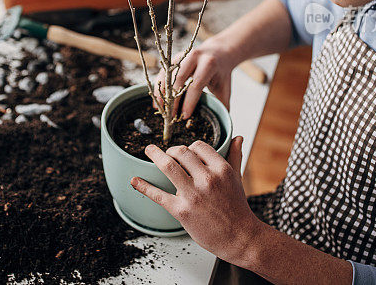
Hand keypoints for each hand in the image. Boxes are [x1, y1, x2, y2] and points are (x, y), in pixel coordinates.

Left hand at [130, 137, 261, 267]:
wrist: (240, 238)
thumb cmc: (237, 208)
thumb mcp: (237, 179)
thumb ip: (235, 156)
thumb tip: (237, 137)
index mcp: (221, 169)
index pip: (199, 146)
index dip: (190, 147)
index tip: (186, 152)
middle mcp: (207, 179)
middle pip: (181, 152)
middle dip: (172, 150)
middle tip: (168, 153)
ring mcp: (193, 195)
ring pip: (168, 166)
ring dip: (155, 155)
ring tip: (149, 151)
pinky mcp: (181, 211)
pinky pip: (158, 195)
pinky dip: (143, 186)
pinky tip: (135, 180)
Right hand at [154, 36, 236, 118]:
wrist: (218, 52)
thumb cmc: (221, 72)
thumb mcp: (225, 87)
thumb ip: (222, 104)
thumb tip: (220, 122)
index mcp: (209, 64)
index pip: (196, 84)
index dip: (189, 101)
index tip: (184, 115)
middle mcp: (194, 57)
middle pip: (179, 79)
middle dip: (173, 99)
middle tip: (170, 116)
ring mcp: (182, 56)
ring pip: (167, 75)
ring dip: (162, 93)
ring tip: (160, 108)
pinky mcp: (174, 58)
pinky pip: (163, 72)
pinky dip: (158, 86)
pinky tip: (157, 99)